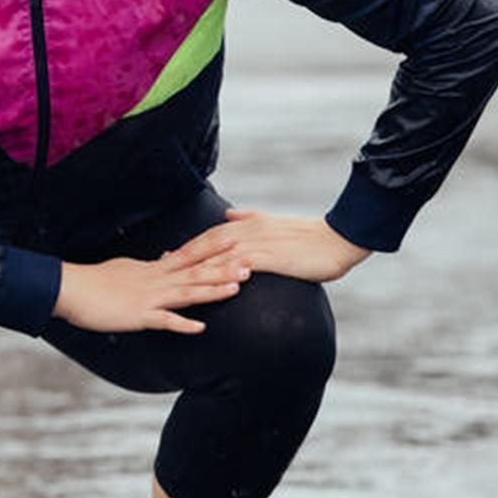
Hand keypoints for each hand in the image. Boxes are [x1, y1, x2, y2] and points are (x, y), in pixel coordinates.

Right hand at [53, 238, 251, 334]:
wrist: (68, 288)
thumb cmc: (94, 281)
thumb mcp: (126, 269)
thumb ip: (149, 267)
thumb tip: (165, 259)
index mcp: (154, 268)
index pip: (191, 256)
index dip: (215, 250)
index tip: (238, 240)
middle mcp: (156, 279)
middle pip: (196, 271)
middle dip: (225, 267)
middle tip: (252, 262)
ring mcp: (148, 296)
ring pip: (186, 292)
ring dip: (212, 290)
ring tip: (237, 288)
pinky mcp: (137, 315)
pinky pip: (163, 320)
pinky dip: (182, 324)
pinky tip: (200, 327)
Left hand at [174, 209, 372, 283]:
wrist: (337, 239)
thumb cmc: (309, 236)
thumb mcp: (274, 223)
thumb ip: (250, 218)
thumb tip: (230, 213)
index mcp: (248, 223)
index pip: (210, 234)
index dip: (188, 245)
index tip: (168, 254)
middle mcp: (247, 229)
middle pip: (206, 243)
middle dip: (182, 255)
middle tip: (160, 267)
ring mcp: (256, 243)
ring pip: (218, 254)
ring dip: (194, 266)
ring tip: (174, 278)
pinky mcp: (267, 257)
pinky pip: (238, 265)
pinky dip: (221, 273)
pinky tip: (207, 284)